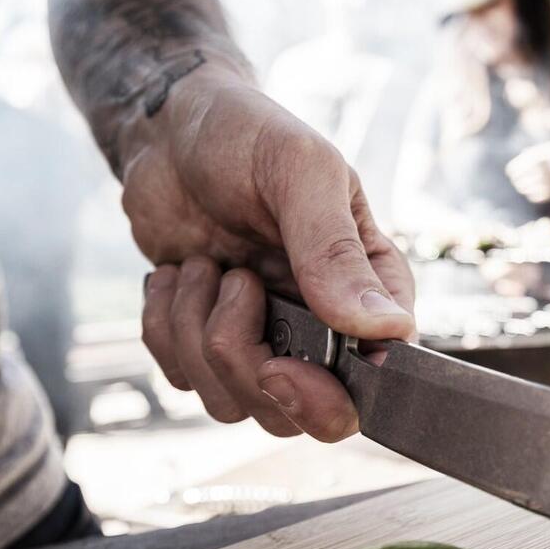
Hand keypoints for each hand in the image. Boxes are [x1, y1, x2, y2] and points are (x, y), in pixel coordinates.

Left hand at [133, 64, 414, 439]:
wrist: (169, 132)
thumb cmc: (244, 137)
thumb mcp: (299, 172)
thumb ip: (336, 250)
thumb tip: (384, 328)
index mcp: (365, 291)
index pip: (372, 385)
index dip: (325, 396)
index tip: (279, 361)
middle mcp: (321, 329)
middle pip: (299, 416)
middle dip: (246, 362)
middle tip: (234, 284)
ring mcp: (263, 341)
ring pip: (234, 403)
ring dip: (198, 332)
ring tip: (201, 264)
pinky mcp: (208, 344)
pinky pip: (184, 380)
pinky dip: (165, 330)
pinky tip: (174, 276)